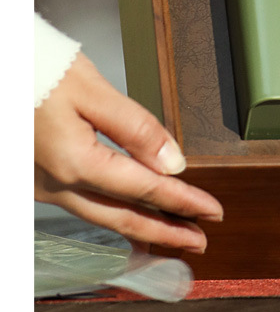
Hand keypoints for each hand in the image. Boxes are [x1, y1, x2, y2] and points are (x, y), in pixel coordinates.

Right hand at [35, 53, 222, 253]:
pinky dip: (112, 213)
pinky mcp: (37, 179)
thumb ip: (135, 126)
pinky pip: (83, 205)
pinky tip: (127, 215)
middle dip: (166, 232)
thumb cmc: (35, 70)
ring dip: (140, 227)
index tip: (212, 211)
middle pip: (123, 217)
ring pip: (101, 216)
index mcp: (75, 162)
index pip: (145, 189)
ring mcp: (43, 186)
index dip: (183, 202)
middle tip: (200, 240)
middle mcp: (57, 184)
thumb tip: (172, 161)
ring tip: (172, 233)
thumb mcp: (91, 89)